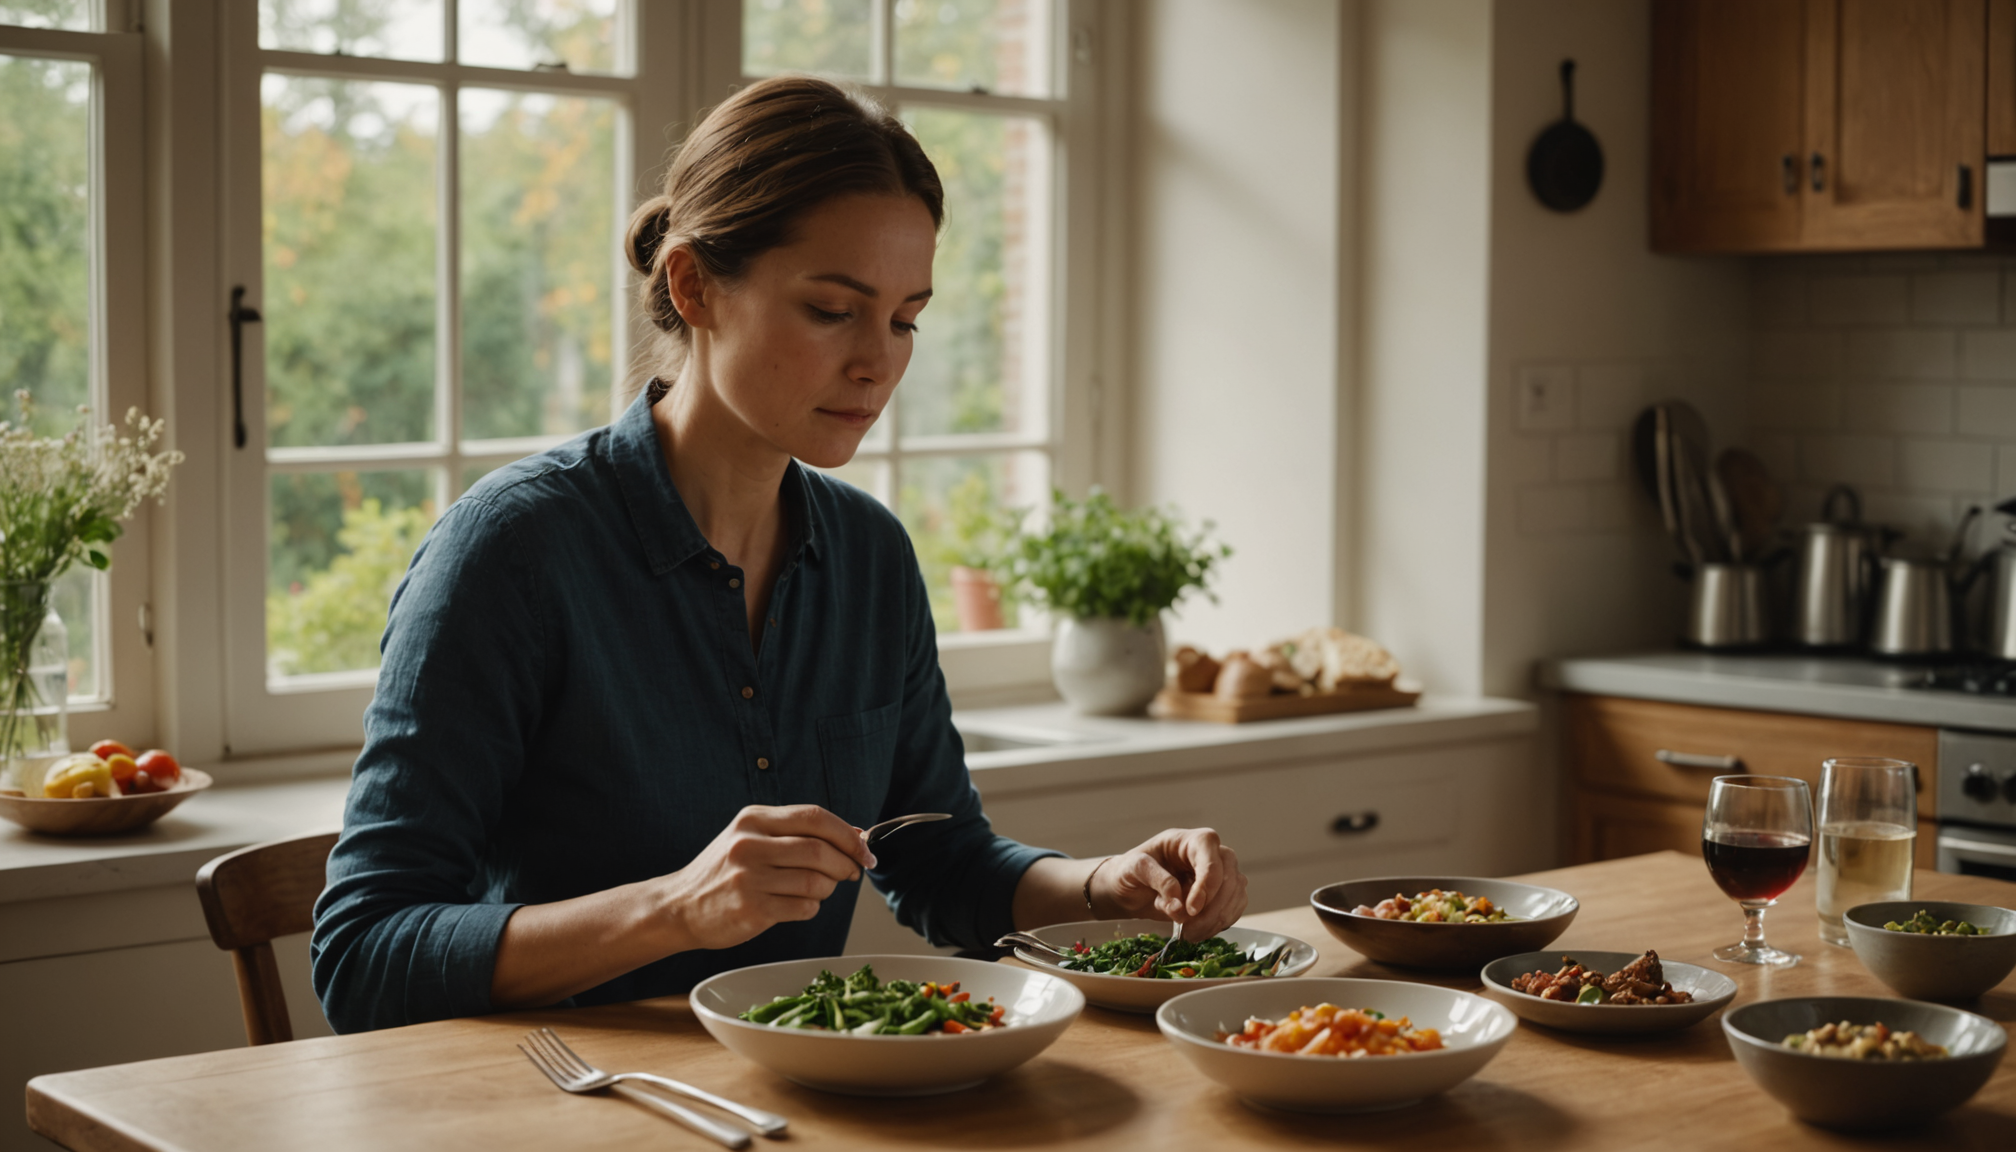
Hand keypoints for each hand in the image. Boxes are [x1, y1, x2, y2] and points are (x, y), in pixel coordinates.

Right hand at [658, 805, 875, 951]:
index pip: (814, 817)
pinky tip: (797, 905)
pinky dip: (811, 908)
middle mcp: (749, 845)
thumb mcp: (752, 838)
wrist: (680, 906)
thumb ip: (797, 832)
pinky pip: (804, 908)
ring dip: (828, 889)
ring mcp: (749, 878)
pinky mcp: (752, 909)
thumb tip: (855, 834)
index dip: (848, 834)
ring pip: (817, 882)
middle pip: (821, 850)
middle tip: (852, 872)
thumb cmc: (724, 872)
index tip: (865, 849)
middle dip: (846, 864)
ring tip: (817, 890)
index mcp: (753, 819)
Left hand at [1090, 827, 1247, 940]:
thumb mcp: (1135, 868)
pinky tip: (1198, 933)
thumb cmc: (1131, 870)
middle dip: (1212, 908)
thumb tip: (1179, 906)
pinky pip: (1233, 909)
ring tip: (1190, 934)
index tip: (1191, 910)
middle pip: (1230, 877)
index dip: (1206, 885)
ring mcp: (1219, 874)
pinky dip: (1219, 924)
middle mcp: (1211, 854)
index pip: (1211, 858)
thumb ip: (1157, 880)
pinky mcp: (1221, 894)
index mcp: (1191, 841)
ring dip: (1216, 920)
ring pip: (1236, 895)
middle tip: (1189, 929)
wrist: (1131, 889)